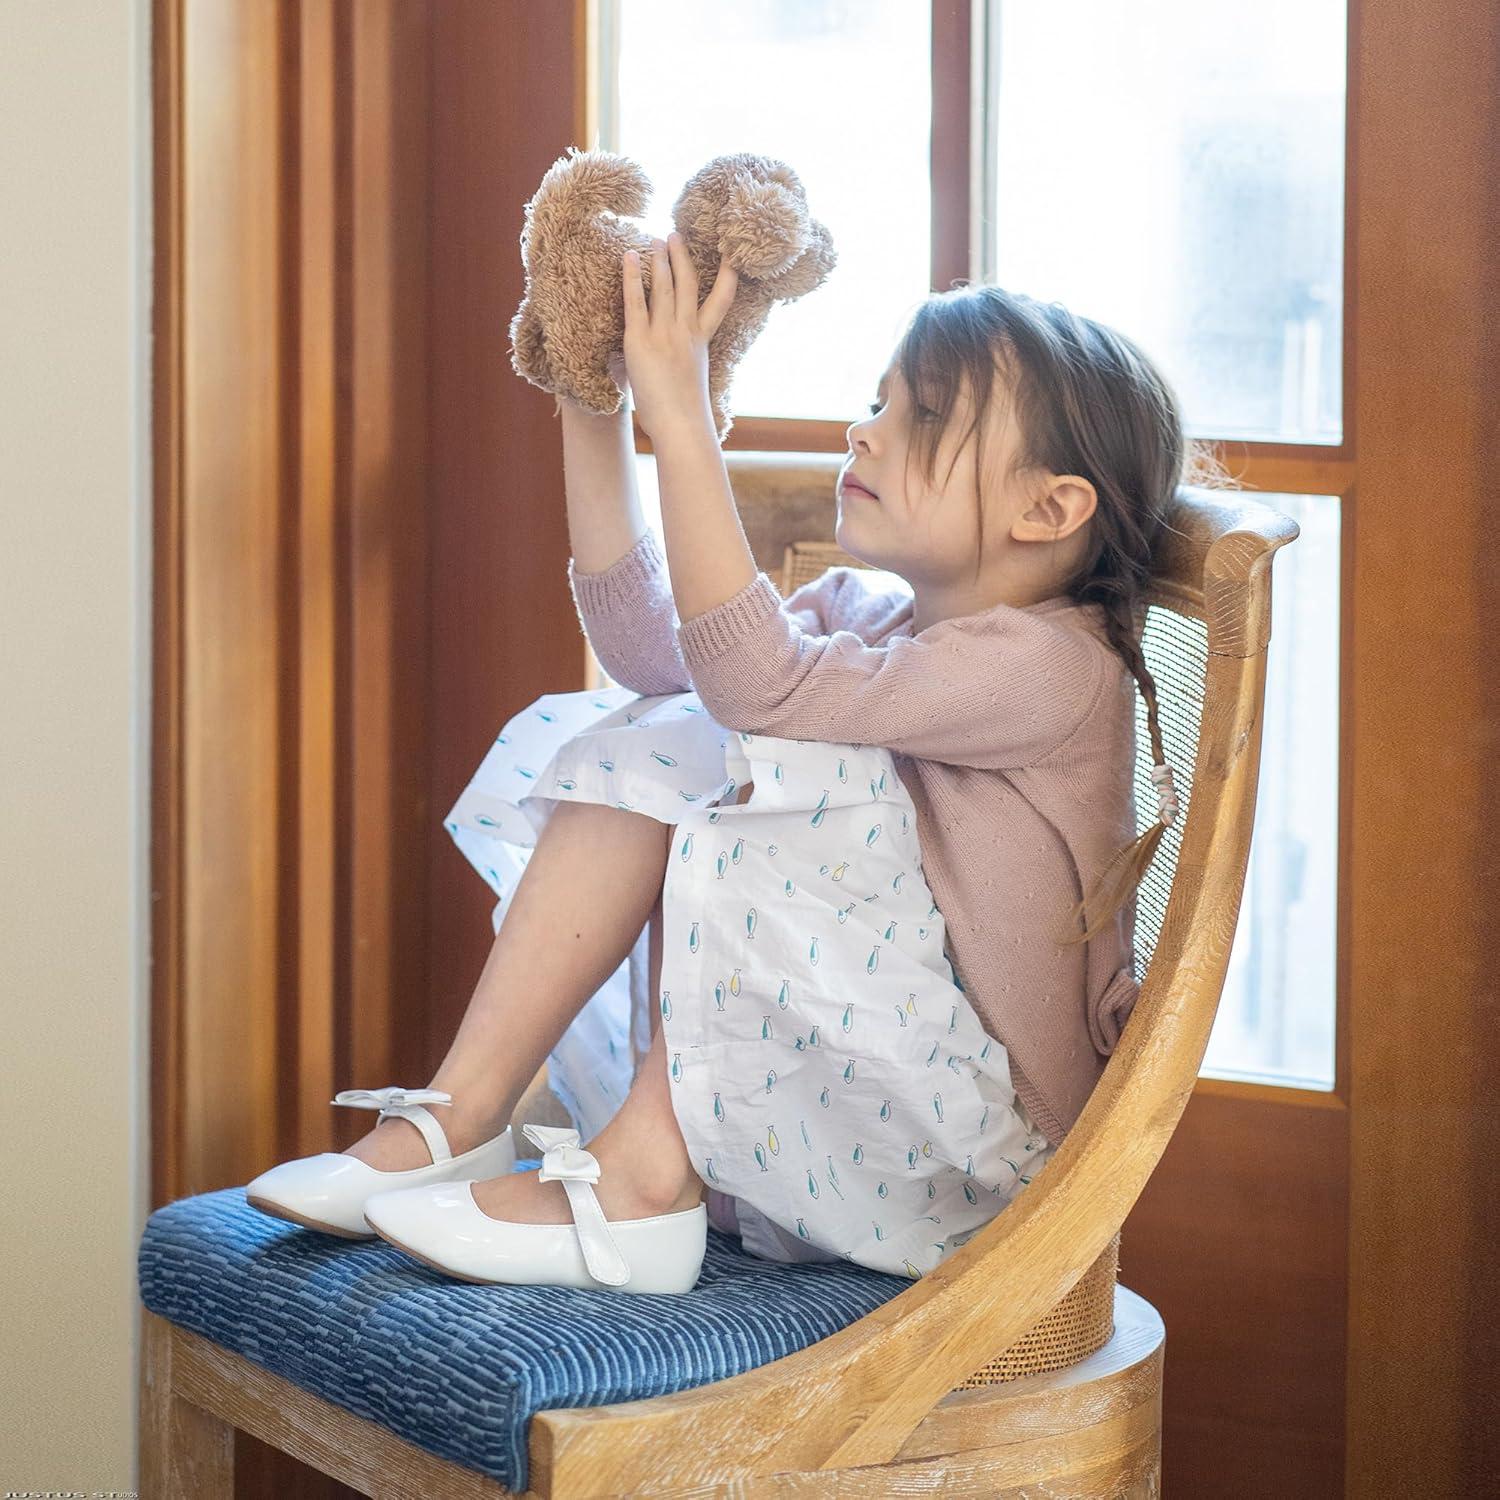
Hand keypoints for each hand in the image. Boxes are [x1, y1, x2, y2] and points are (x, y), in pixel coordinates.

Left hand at [622, 232, 736, 443]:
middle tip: (676, 234)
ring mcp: (664, 334)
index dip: (728, 276)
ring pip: (664, 286)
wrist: (680, 425)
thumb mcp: (691, 380)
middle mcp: (685, 331)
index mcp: (701, 341)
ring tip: (655, 238)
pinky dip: (633, 277)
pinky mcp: (640, 341)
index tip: (732, 253)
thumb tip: (678, 364)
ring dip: (659, 259)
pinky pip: (635, 301)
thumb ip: (685, 361)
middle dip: (682, 256)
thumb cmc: (685, 414)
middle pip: (687, 284)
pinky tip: (630, 256)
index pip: (720, 301)